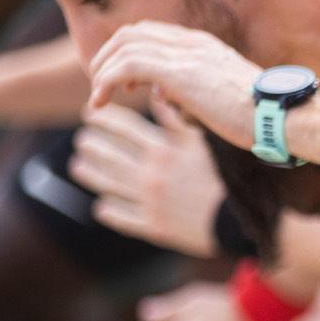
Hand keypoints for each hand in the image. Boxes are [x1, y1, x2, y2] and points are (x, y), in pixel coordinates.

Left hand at [70, 99, 226, 256]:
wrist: (241, 218)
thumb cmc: (229, 173)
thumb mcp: (205, 141)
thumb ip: (177, 119)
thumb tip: (156, 93)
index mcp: (163, 151)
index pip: (124, 129)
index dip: (105, 119)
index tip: (91, 113)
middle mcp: (151, 176)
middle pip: (111, 156)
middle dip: (92, 145)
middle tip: (82, 139)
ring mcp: (150, 203)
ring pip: (110, 186)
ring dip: (91, 175)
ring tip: (78, 166)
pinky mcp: (155, 227)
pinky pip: (124, 218)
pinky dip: (110, 211)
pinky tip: (101, 207)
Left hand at [88, 21, 261, 150]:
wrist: (280, 116)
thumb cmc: (259, 115)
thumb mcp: (221, 94)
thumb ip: (193, 88)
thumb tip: (168, 95)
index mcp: (203, 45)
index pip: (151, 33)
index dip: (127, 53)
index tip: (123, 83)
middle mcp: (192, 42)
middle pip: (132, 33)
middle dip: (107, 57)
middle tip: (101, 87)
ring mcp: (186, 54)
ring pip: (124, 45)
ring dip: (102, 70)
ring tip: (98, 98)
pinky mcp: (178, 72)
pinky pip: (127, 65)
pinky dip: (106, 80)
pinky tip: (102, 101)